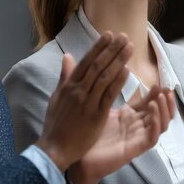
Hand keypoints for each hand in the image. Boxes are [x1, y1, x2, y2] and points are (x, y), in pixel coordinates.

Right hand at [36, 32, 132, 170]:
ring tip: (129, 48)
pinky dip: (118, 82)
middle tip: (124, 36)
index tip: (109, 34)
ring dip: (118, 60)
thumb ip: (64, 75)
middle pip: (97, 65)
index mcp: (68, 85)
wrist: (55, 148)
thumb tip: (67, 56)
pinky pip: (108, 95)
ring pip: (105, 77)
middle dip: (112, 49)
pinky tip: (127, 70)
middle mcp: (78, 90)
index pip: (86, 61)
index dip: (98, 47)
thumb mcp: (56, 96)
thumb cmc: (55, 123)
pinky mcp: (96, 115)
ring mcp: (87, 102)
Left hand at [67, 86, 175, 183]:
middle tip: (168, 89)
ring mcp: (137, 138)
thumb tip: (114, 72)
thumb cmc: (89, 133)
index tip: (160, 82)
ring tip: (161, 97)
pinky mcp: (135, 149)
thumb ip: (109, 92)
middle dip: (167, 101)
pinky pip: (152, 138)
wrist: (79, 158)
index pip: (151, 103)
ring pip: (162, 125)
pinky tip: (153, 111)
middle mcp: (137, 127)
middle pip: (161, 114)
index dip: (157, 93)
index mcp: (131, 117)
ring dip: (164, 110)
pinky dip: (156, 124)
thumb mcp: (101, 108)